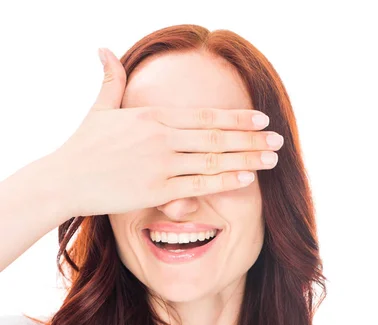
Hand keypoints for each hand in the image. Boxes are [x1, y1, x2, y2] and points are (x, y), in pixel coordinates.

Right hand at [50, 47, 283, 218]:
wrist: (64, 179)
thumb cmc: (83, 146)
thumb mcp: (100, 108)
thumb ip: (111, 80)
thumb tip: (102, 49)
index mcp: (153, 115)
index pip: (205, 115)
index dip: (236, 117)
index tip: (261, 119)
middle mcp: (162, 137)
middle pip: (216, 136)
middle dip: (251, 138)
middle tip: (278, 141)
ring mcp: (161, 164)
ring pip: (213, 159)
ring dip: (246, 159)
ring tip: (271, 160)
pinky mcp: (156, 189)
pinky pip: (198, 184)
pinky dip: (224, 180)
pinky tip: (246, 178)